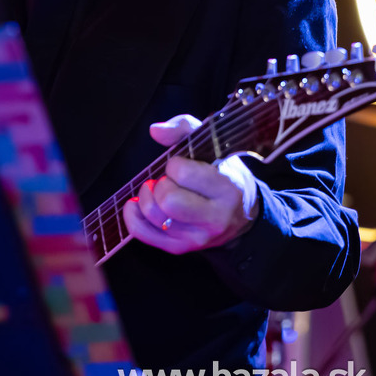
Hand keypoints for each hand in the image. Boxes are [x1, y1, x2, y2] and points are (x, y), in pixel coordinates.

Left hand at [122, 114, 258, 254]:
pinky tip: (137, 203)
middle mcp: (215, 218)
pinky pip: (143, 234)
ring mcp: (197, 238)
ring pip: (154, 216)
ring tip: (157, 190)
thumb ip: (185, 128)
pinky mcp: (180, 248)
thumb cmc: (223, 174)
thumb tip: (155, 130)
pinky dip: (133, 215)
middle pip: (168, 201)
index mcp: (227, 188)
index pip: (183, 173)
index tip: (182, 165)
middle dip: (161, 184)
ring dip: (147, 198)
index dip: (175, 164)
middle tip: (169, 181)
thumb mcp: (215, 145)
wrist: (242, 215)